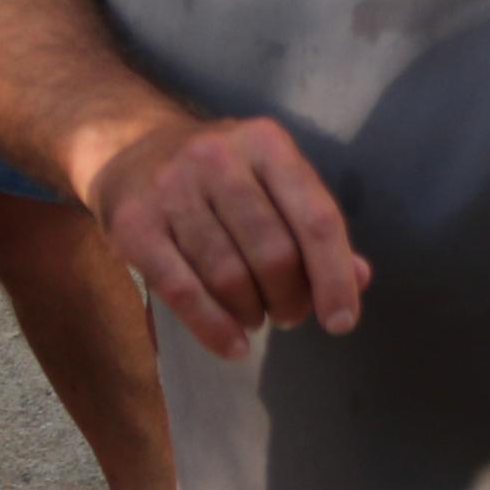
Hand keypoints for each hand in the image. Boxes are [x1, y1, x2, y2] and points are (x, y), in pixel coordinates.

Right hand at [83, 112, 371, 359]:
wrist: (129, 148)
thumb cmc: (218, 174)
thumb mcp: (271, 180)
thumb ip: (313, 226)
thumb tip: (359, 279)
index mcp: (266, 144)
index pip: (316, 217)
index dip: (334, 276)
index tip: (341, 322)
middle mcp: (218, 158)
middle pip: (274, 252)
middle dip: (290, 298)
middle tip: (289, 314)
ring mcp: (172, 190)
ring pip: (228, 275)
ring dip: (252, 312)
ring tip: (256, 317)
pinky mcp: (134, 225)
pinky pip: (182, 290)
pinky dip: (213, 327)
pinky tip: (232, 345)